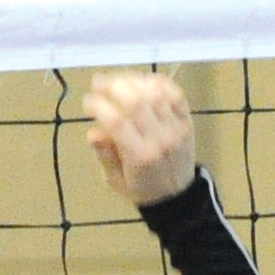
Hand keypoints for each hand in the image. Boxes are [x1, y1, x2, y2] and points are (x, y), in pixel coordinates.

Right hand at [84, 71, 195, 205]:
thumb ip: (104, 155)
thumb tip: (93, 132)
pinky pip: (176, 94)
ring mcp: (175, 128)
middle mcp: (159, 139)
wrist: (177, 195)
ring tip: (118, 79)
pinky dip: (158, 83)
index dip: (99, 106)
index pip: (116, 122)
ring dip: (133, 81)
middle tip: (98, 82)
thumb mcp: (115, 180)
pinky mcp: (187, 121)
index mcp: (138, 157)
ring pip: (155, 94)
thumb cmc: (140, 188)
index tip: (87, 101)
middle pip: (136, 102)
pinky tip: (142, 81)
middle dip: (113, 87)